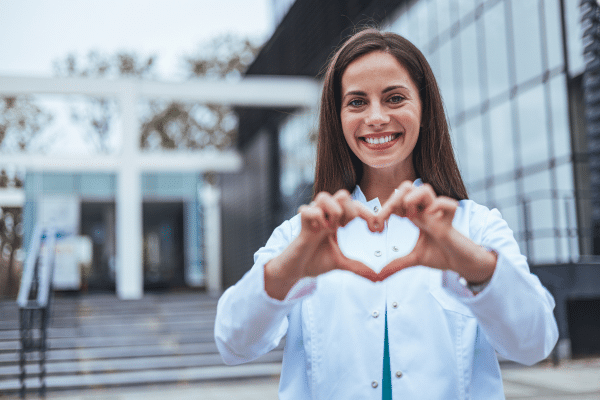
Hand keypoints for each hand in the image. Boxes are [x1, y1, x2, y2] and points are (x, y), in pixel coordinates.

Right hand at [264, 190, 380, 299]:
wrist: (296, 270)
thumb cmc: (315, 262)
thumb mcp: (341, 263)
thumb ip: (359, 267)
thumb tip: (378, 276)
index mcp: (337, 221)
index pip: (356, 206)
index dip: (369, 214)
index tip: (377, 230)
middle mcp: (326, 215)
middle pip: (343, 194)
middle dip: (350, 210)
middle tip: (347, 228)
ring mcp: (313, 217)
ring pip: (324, 196)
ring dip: (333, 212)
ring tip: (332, 228)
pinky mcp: (301, 224)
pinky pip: (308, 210)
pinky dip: (316, 218)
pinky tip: (318, 231)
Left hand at [372, 182, 495, 282]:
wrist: (463, 264)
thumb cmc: (442, 255)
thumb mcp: (415, 259)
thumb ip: (397, 264)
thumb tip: (378, 276)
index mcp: (416, 216)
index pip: (398, 199)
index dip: (385, 207)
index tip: (378, 224)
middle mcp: (426, 212)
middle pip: (408, 187)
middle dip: (394, 199)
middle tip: (389, 218)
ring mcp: (438, 216)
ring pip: (425, 189)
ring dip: (412, 199)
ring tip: (409, 216)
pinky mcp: (450, 225)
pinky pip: (449, 205)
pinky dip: (438, 207)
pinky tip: (428, 217)